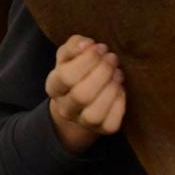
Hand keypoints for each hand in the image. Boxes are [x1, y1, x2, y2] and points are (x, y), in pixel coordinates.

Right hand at [46, 35, 126, 154]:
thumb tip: (87, 45)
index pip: (66, 76)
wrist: (81, 97)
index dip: (87, 61)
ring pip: (95, 114)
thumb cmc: (76, 69)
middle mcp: (65, 108)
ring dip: (110, 89)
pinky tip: (120, 88)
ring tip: (117, 73)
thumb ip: (76, 45)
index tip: (100, 48)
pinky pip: (111, 123)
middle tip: (112, 58)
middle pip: (82, 95)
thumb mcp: (70, 53)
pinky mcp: (102, 129)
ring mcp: (82, 121)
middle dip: (102, 73)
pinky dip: (119, 103)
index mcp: (54, 86)